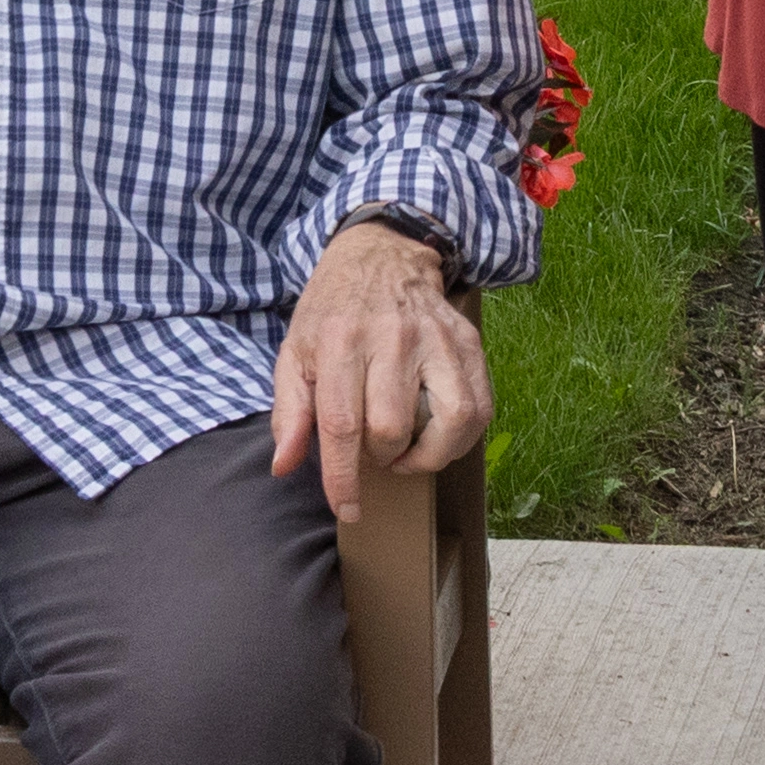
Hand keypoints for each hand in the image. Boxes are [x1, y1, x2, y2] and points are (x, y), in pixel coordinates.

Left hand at [267, 217, 496, 525]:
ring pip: (450, 421)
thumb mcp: (294, 352)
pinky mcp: (467, 342)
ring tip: (408, 452)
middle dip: (380, 458)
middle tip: (371, 450)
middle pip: (393, 428)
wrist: (380, 255)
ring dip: (428, 454)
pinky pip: (479, 406)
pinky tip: (438, 436)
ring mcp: (435, 339)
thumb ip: (290, 411)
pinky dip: (462, 437)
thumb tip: (285, 466)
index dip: (344, 479)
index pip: (343, 426)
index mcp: (340, 342)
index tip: (346, 509)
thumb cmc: (332, 313)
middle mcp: (391, 338)